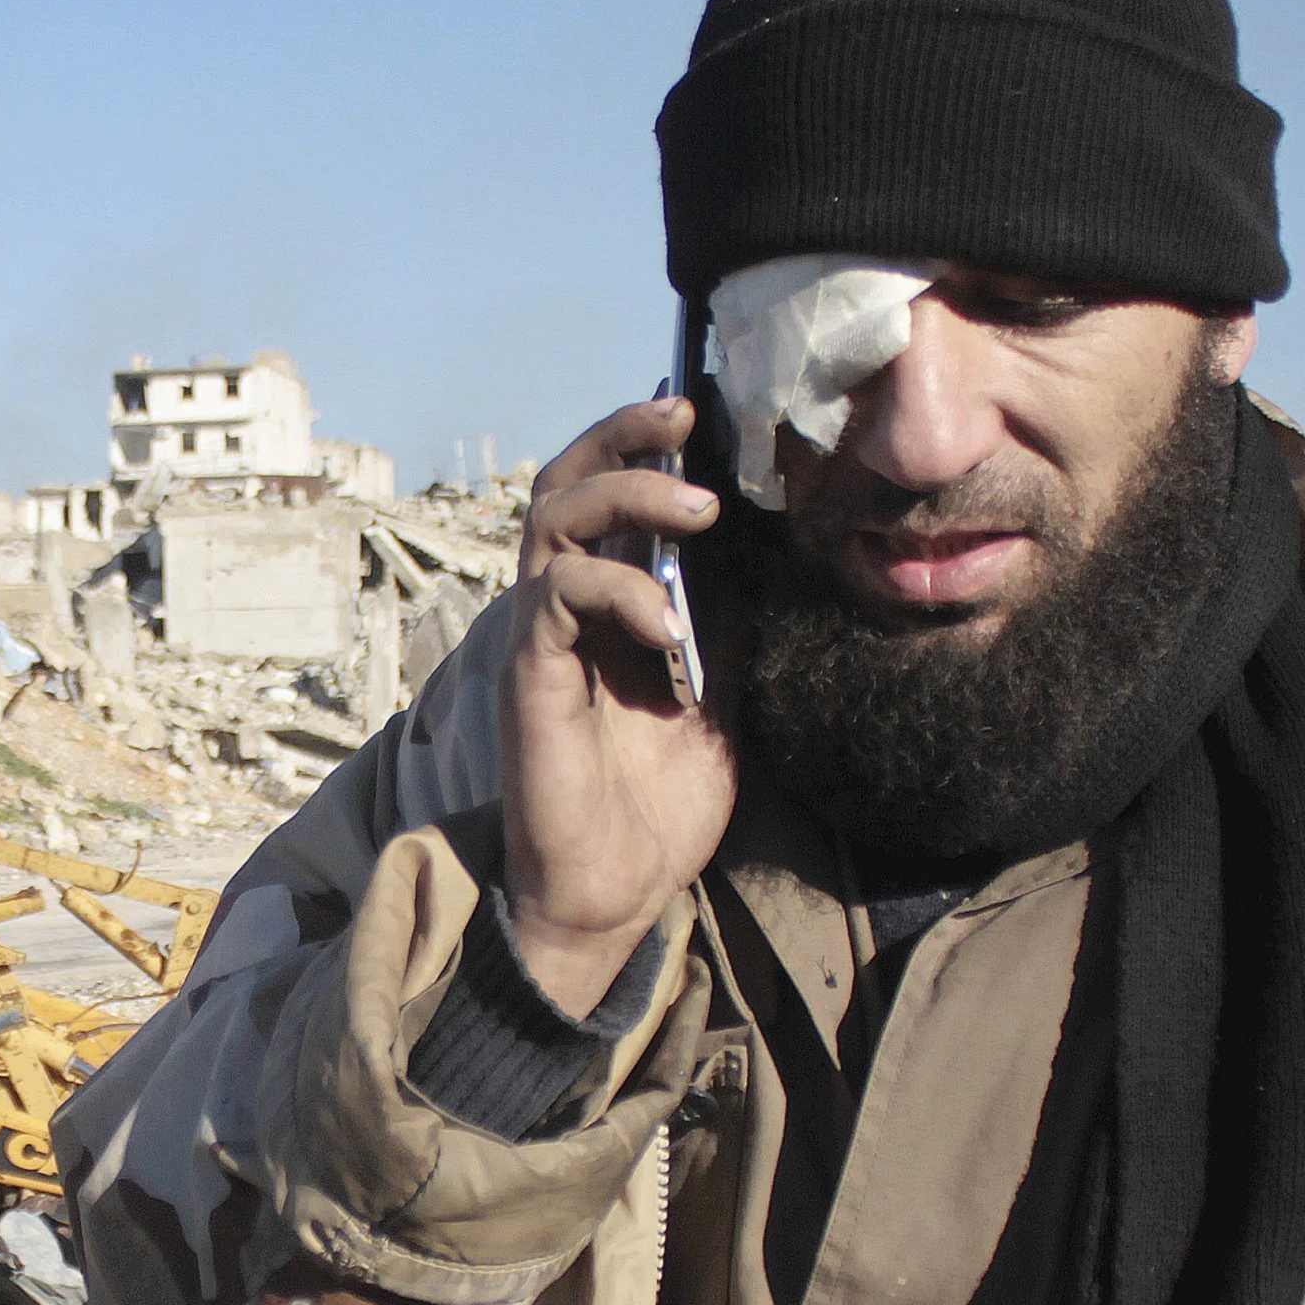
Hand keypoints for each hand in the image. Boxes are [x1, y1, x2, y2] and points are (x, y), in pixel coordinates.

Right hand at [501, 398, 736, 1010]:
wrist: (616, 890)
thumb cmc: (660, 803)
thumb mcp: (722, 696)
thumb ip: (728, 625)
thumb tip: (775, 550)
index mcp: (612, 603)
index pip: (611, 493)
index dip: (645, 443)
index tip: (706, 415)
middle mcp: (567, 606)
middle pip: (566, 480)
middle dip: (623, 435)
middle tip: (682, 416)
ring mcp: (543, 636)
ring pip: (553, 516)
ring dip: (627, 493)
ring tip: (697, 508)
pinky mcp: (529, 673)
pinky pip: (555, 595)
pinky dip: (617, 590)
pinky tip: (668, 627)